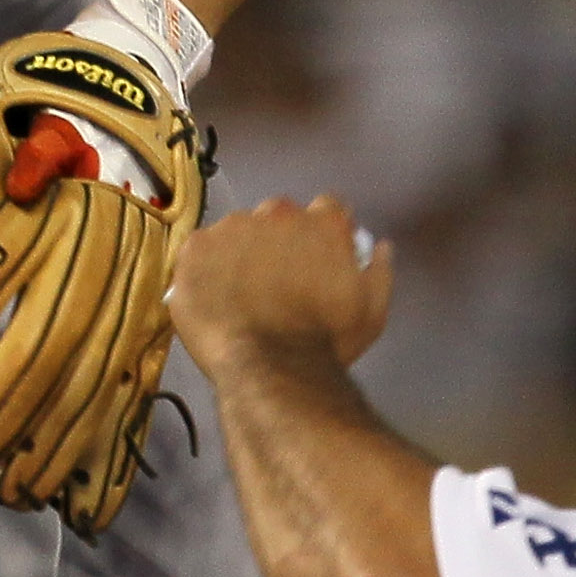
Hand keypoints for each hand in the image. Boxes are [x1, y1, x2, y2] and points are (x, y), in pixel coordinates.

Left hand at [169, 195, 393, 372]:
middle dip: (279, 240)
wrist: (268, 368)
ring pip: (236, 231)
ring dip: (239, 253)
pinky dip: (204, 268)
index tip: (315, 256)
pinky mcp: (196, 248)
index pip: (328, 208)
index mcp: (323, 222)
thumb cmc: (325, 342)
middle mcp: (278, 213)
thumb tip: (379, 247)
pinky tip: (211, 297)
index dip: (322, 232)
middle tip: (275, 281)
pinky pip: (200, 250)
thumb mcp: (371, 312)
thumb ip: (378, 272)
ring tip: (238, 295)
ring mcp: (232, 227)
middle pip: (279, 216)